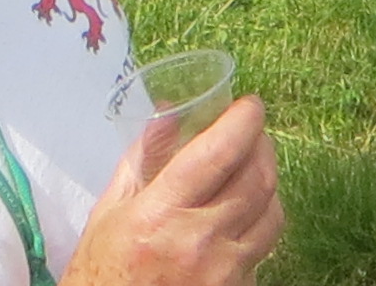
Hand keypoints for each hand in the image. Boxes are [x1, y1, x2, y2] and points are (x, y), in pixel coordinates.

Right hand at [62, 97, 283, 285]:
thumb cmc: (103, 271)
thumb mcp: (109, 212)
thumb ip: (142, 158)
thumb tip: (171, 113)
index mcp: (160, 215)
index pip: (219, 152)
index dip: (244, 120)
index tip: (250, 105)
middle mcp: (199, 242)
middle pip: (257, 178)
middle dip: (261, 145)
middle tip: (251, 134)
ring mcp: (223, 272)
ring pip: (272, 213)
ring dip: (266, 185)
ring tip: (248, 174)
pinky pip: (263, 249)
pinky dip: (257, 225)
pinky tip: (238, 219)